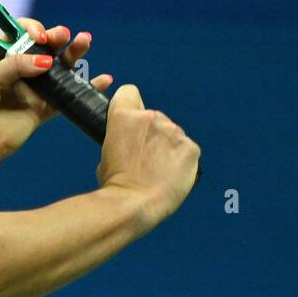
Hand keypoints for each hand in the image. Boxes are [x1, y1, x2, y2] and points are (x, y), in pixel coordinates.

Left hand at [0, 18, 111, 167]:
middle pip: (44, 47)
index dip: (32, 30)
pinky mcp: (43, 110)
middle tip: (63, 35)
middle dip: (56, 37)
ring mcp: (33, 89)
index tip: (38, 35)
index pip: (20, 34)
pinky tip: (102, 79)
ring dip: (73, 54)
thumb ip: (14, 67)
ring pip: (59, 68)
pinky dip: (86, 87)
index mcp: (0, 57)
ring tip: (84, 42)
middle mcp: (19, 70)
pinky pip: (68, 96)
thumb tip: (46, 61)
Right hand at [96, 83, 199, 225]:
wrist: (134, 204)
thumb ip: (121, 136)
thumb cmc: (115, 183)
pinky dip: (180, 160)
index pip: (129, 92)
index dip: (128, 105)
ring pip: (171, 133)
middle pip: (153, 116)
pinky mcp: (191, 148)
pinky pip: (187, 149)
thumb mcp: (106, 152)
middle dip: (150, 132)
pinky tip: (170, 176)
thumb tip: (132, 140)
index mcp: (124, 116)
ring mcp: (174, 132)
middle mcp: (151, 117)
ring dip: (166, 146)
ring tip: (157, 171)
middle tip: (143, 157)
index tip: (129, 121)